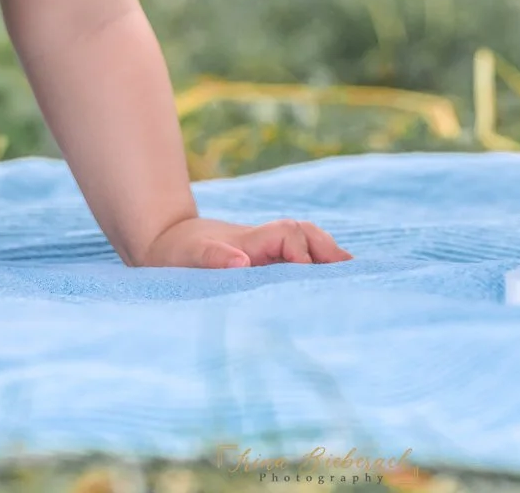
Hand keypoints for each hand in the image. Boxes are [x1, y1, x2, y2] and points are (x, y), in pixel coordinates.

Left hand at [140, 214, 351, 267]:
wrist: (163, 241)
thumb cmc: (175, 254)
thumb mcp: (189, 257)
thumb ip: (214, 256)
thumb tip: (243, 262)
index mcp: (252, 240)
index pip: (290, 237)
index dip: (305, 255)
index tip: (316, 280)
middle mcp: (264, 241)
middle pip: (306, 235)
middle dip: (330, 253)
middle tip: (356, 276)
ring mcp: (265, 249)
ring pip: (306, 242)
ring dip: (327, 256)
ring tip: (353, 279)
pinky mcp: (262, 260)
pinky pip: (296, 256)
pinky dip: (317, 264)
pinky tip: (331, 284)